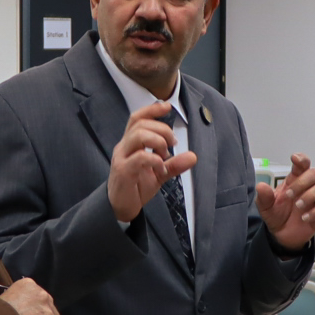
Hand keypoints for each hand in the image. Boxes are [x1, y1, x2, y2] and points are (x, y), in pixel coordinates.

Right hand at [108, 99, 196, 223]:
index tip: (167, 106)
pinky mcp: (123, 171)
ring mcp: (121, 158)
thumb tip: (193, 156)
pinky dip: (155, 159)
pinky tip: (161, 168)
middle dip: (162, 130)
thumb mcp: (159, 173)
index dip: (151, 110)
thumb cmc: (136, 186)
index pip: (137, 118)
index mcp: (130, 143)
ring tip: (166, 155)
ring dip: (158, 141)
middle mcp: (123, 147)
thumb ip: (174, 164)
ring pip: (138, 136)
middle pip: (140, 124)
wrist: (120, 207)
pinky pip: (140, 158)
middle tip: (172, 143)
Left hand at [256, 153, 314, 250]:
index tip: (295, 158)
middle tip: (289, 195)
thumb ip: (263, 197)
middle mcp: (308, 187)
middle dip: (303, 182)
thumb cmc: (276, 215)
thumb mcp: (265, 207)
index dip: (302, 159)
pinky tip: (304, 218)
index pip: (303, 164)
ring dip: (311, 195)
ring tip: (298, 206)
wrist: (281, 235)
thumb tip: (261, 186)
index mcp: (294, 180)